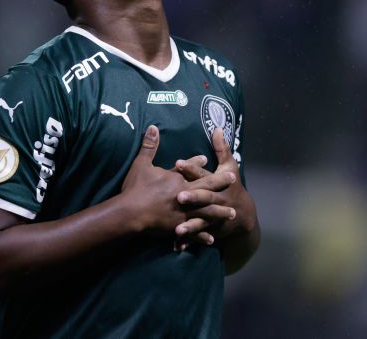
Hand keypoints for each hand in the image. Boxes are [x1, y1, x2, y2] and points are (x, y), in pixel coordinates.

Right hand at [121, 126, 235, 244]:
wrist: (131, 213)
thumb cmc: (137, 188)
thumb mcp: (142, 164)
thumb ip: (150, 145)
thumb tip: (153, 127)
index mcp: (178, 181)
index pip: (193, 170)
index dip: (201, 165)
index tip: (208, 159)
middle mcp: (185, 196)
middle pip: (207, 190)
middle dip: (221, 186)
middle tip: (234, 183)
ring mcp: (183, 213)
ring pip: (206, 213)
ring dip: (219, 213)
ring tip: (231, 214)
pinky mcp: (178, 227)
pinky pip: (194, 233)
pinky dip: (203, 236)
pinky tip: (212, 239)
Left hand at [173, 128, 252, 241]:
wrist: (244, 215)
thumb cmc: (232, 186)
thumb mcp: (230, 167)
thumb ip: (221, 148)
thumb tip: (217, 128)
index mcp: (217, 183)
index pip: (203, 174)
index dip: (192, 168)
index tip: (177, 163)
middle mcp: (216, 199)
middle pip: (204, 198)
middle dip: (193, 197)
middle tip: (179, 196)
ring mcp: (214, 217)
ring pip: (201, 221)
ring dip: (190, 225)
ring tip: (177, 229)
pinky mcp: (210, 229)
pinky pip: (198, 236)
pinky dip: (189, 242)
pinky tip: (177, 247)